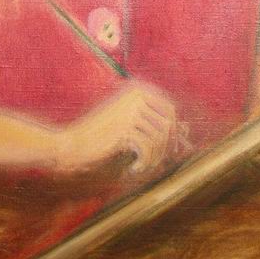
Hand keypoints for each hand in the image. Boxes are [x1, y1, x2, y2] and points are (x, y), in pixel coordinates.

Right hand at [56, 82, 186, 175]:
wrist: (72, 144)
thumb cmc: (101, 137)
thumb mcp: (129, 124)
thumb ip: (154, 124)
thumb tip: (187, 132)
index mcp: (137, 89)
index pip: (169, 109)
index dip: (173, 131)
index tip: (168, 150)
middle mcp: (136, 95)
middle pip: (168, 123)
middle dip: (166, 147)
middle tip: (154, 162)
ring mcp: (130, 110)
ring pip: (159, 138)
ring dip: (154, 158)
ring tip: (141, 167)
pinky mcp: (124, 128)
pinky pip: (147, 149)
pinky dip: (144, 163)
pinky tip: (132, 169)